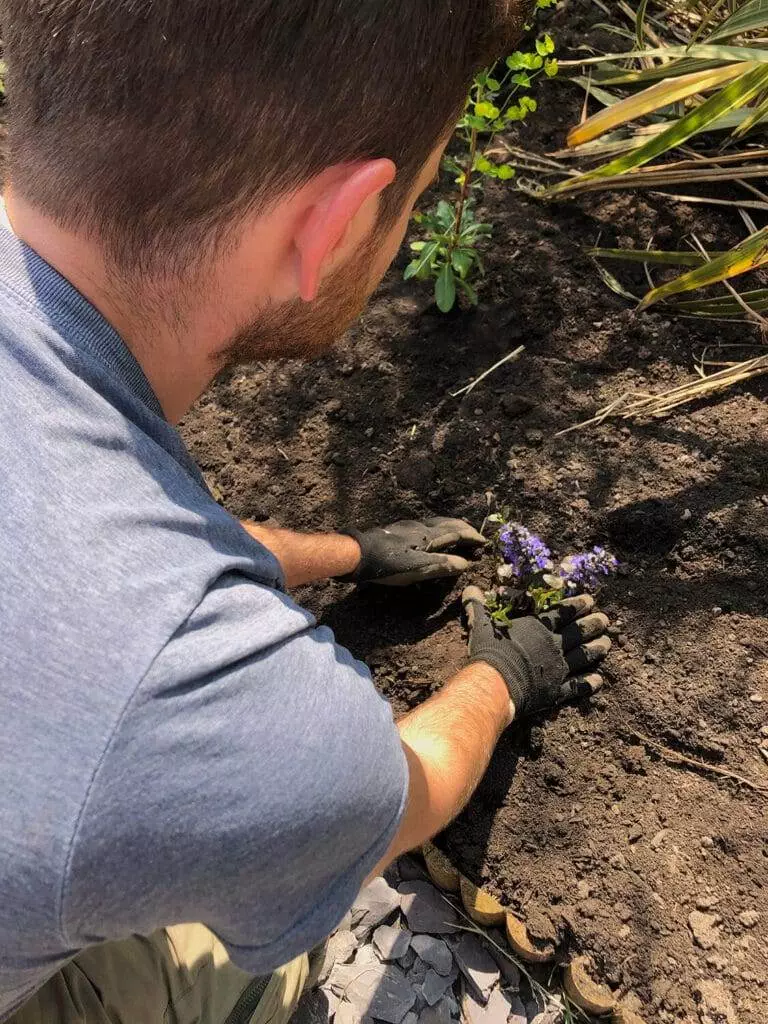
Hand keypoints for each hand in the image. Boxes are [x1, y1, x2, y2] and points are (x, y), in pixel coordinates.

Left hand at [342, 518, 485, 585]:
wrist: (357, 553)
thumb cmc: (388, 564)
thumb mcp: (417, 570)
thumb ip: (442, 566)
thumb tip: (465, 564)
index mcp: (428, 535)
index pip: (456, 533)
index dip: (472, 537)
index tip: (484, 542)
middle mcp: (421, 526)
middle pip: (448, 523)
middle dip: (464, 529)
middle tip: (475, 536)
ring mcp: (409, 526)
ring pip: (437, 523)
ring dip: (451, 527)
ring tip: (459, 534)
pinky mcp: (399, 530)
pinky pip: (427, 525)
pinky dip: (439, 529)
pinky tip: (433, 536)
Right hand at [462, 586, 610, 717]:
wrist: (495, 683)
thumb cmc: (489, 651)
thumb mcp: (481, 624)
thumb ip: (479, 606)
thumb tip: (469, 589)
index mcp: (538, 628)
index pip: (562, 613)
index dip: (576, 605)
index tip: (590, 600)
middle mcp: (553, 645)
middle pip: (577, 633)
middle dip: (593, 625)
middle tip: (606, 620)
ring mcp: (558, 669)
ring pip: (582, 657)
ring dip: (596, 650)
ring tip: (608, 644)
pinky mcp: (556, 690)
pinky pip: (576, 687)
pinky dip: (588, 683)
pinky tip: (599, 680)